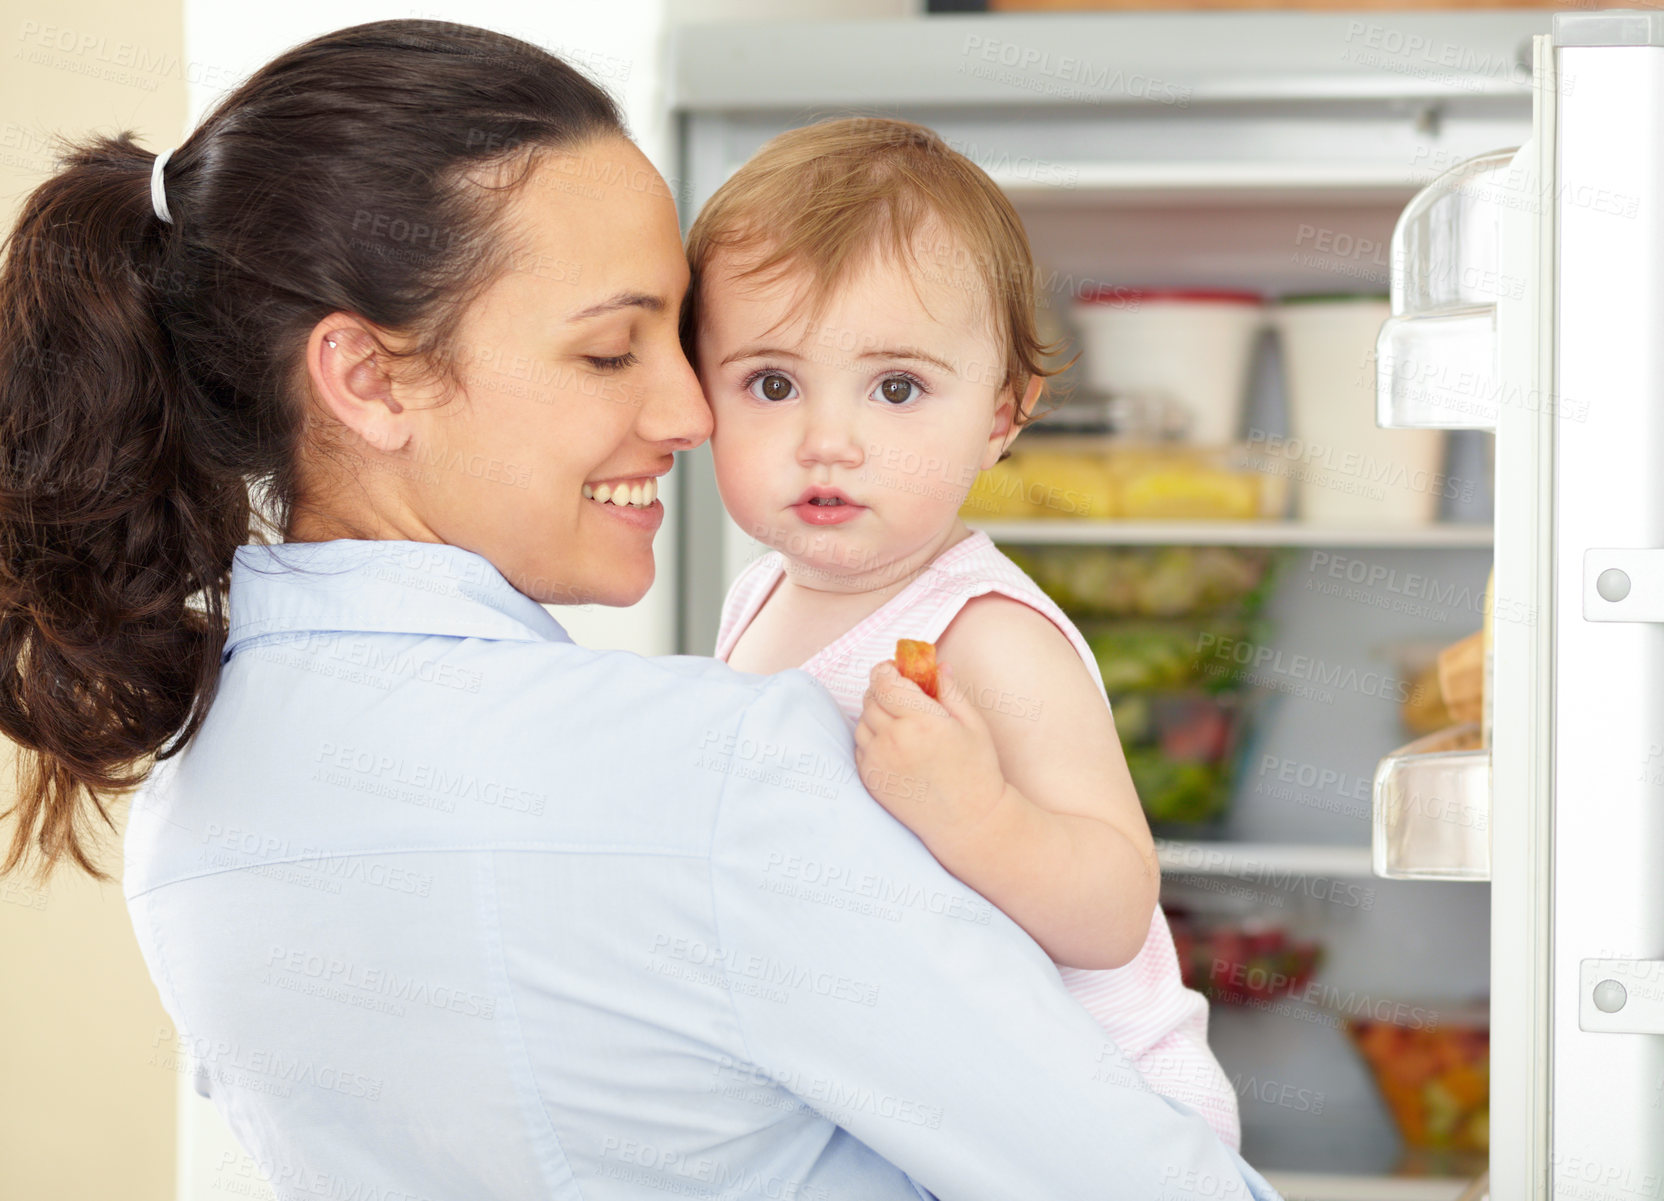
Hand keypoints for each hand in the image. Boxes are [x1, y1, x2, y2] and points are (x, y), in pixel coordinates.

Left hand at [854, 659, 1011, 862]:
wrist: (968, 821)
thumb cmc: (976, 771)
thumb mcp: (972, 724)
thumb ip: (949, 691)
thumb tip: (936, 666)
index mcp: (921, 722)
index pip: (884, 682)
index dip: (885, 670)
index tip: (894, 670)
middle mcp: (894, 740)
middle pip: (870, 699)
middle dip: (882, 690)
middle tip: (900, 694)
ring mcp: (878, 762)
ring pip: (861, 722)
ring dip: (876, 715)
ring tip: (901, 723)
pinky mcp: (870, 779)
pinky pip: (861, 747)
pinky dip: (872, 739)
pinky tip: (896, 746)